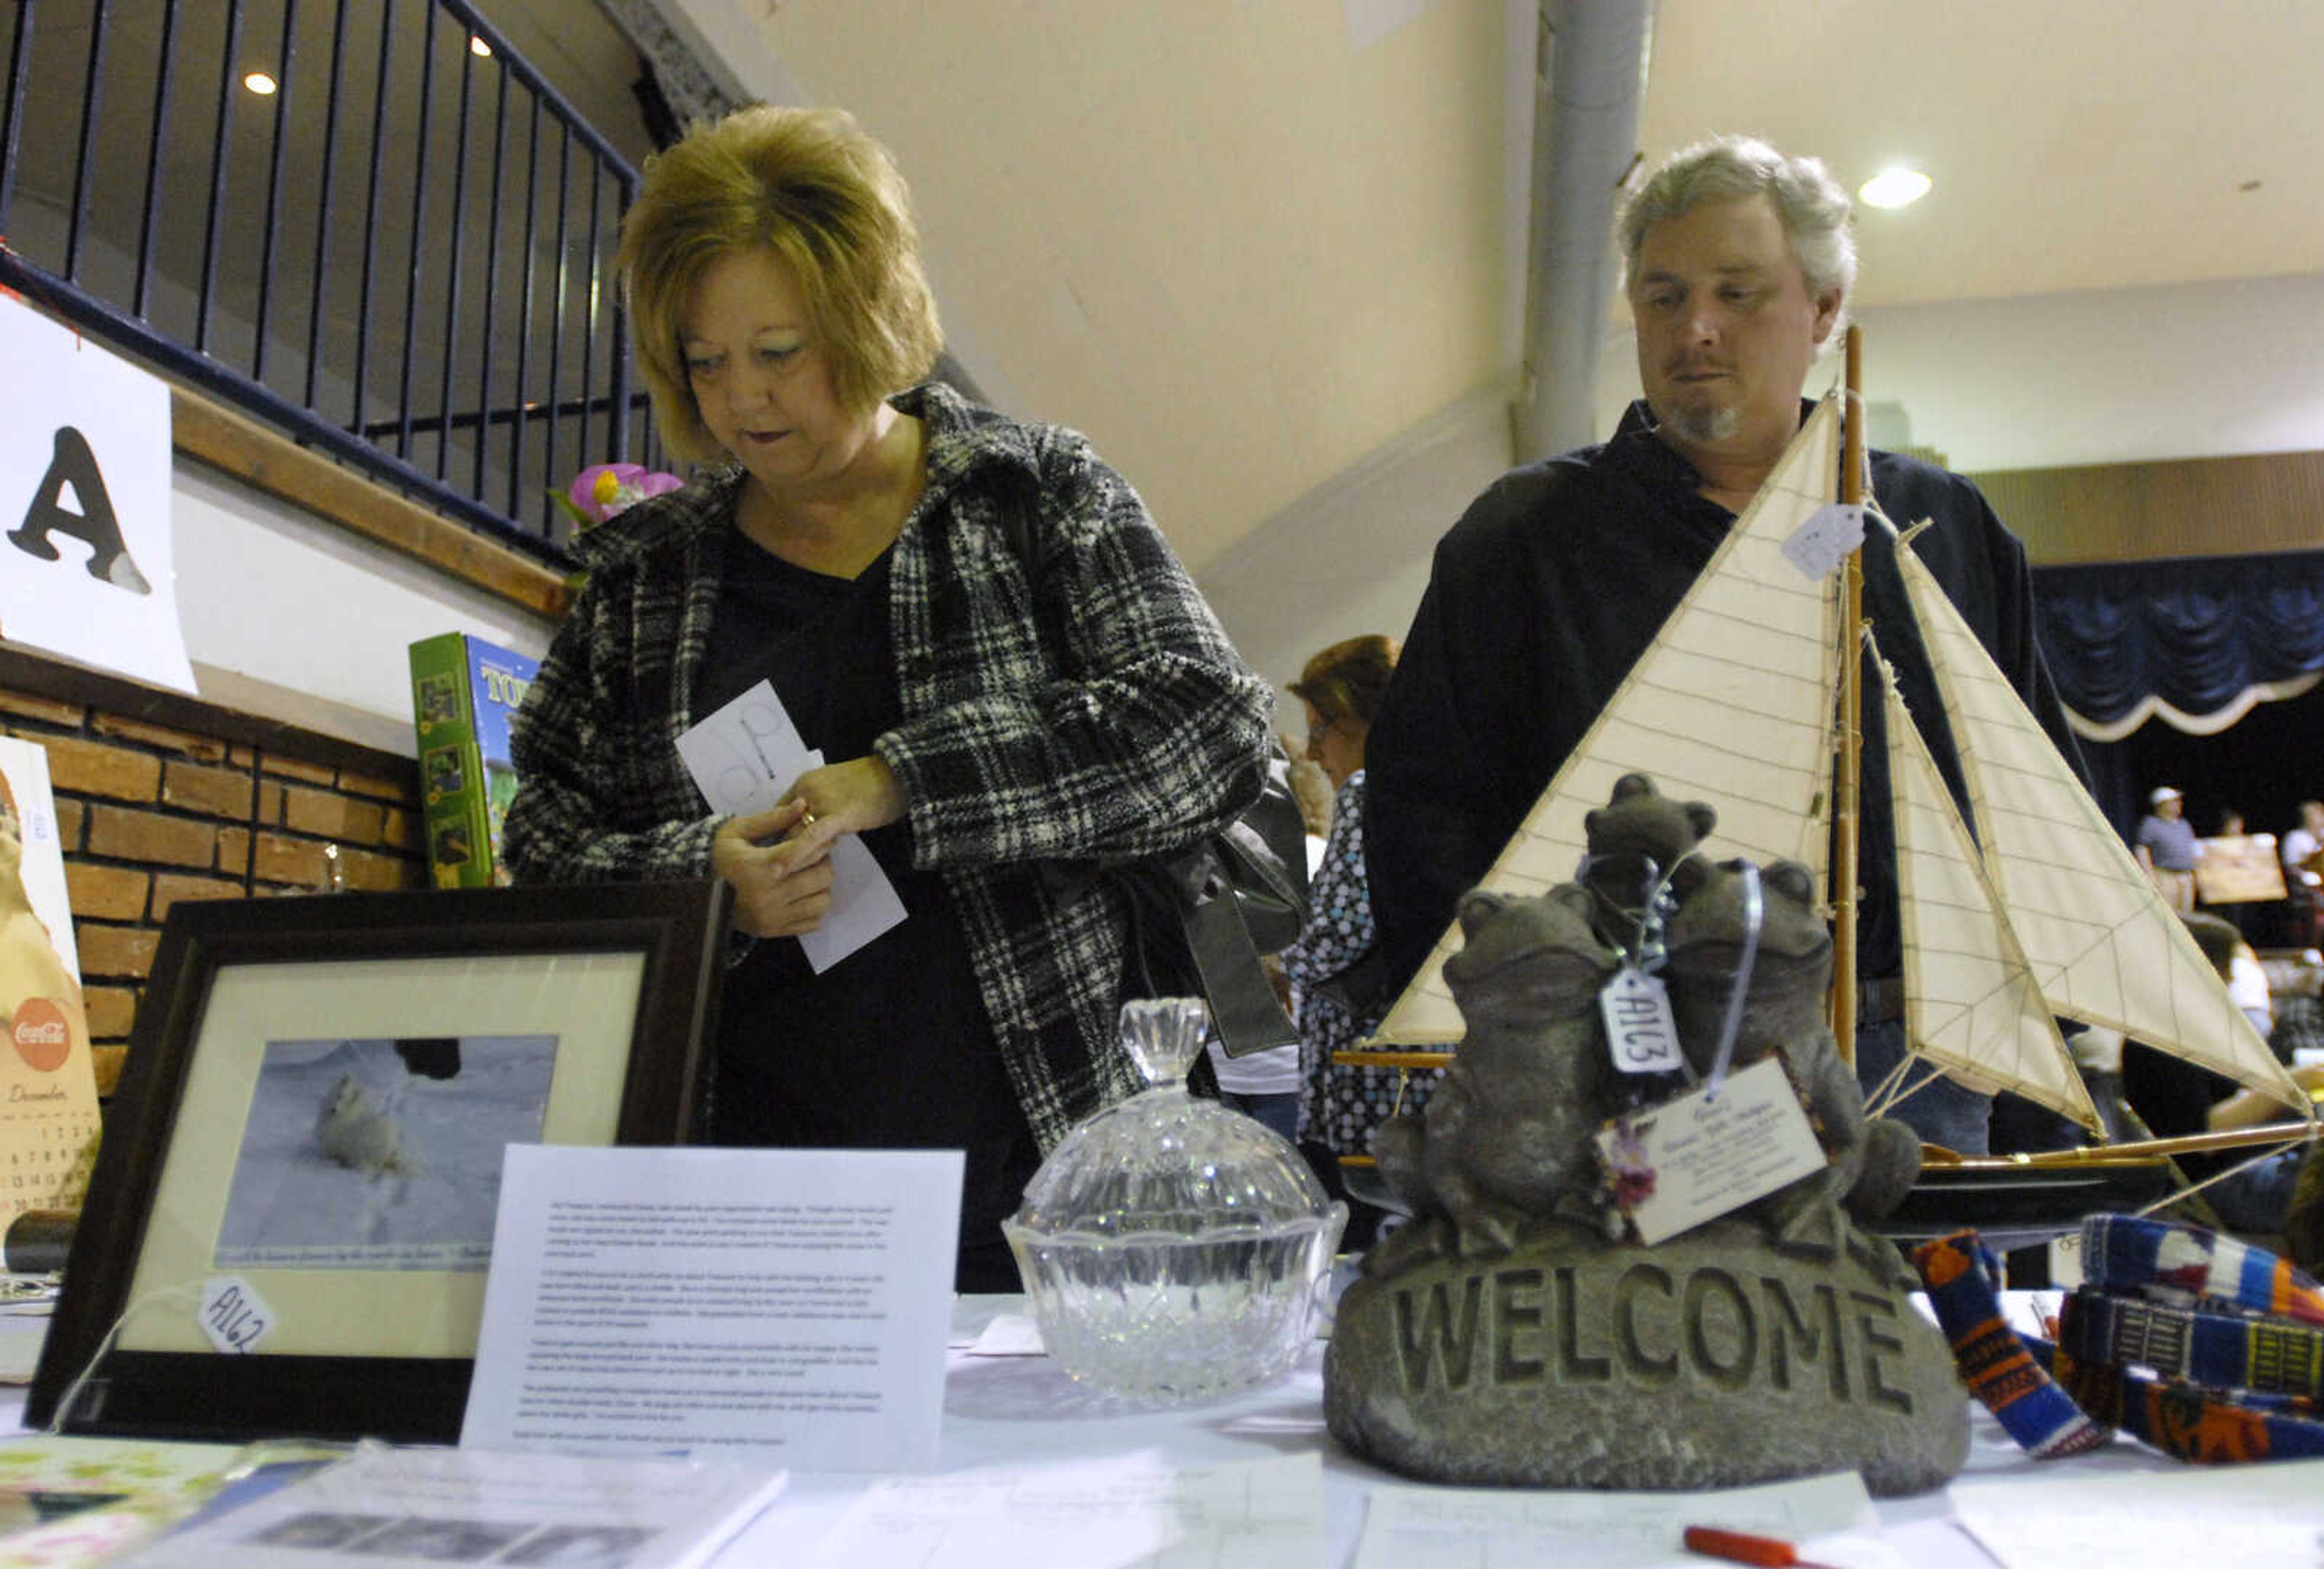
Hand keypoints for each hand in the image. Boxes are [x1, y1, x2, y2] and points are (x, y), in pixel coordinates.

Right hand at [711, 800, 835, 937]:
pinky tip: (801, 896)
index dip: (821, 839)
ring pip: (823, 900)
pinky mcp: (776, 931)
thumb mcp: (736, 833)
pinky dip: (814, 907)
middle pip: (822, 875)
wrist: (700, 897)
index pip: (806, 849)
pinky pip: (814, 921)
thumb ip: (771, 819)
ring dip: (820, 886)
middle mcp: (771, 894)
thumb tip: (802, 805)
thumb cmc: (719, 861)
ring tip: (807, 876)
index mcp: (762, 866)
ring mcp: (775, 916)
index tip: (825, 834)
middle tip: (812, 856)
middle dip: (822, 861)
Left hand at [774, 755, 906, 862]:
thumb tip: (805, 827)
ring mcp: (822, 801)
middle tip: (774, 870)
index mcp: (804, 784)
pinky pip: (815, 836)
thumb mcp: (834, 789)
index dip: (774, 833)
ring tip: (783, 875)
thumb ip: (816, 805)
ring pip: (794, 832)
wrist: (896, 775)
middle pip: (782, 824)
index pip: (778, 812)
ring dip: (791, 854)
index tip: (770, 852)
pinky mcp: (839, 814)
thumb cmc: (869, 784)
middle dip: (779, 848)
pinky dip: (802, 851)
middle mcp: (807, 791)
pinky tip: (793, 866)